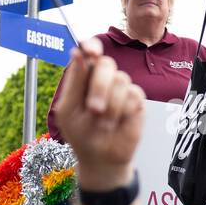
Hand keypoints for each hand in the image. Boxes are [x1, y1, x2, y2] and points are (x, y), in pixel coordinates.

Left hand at [52, 38, 144, 190]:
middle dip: (99, 86)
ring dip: (110, 106)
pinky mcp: (137, 101)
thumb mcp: (68, 110)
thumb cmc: (80, 134)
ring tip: (103, 123)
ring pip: (121, 80)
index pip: (90, 51)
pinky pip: (134, 95)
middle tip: (94, 109)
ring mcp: (121, 88)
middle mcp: (104, 78)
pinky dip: (123, 111)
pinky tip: (118, 123)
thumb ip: (74, 81)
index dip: (92, 46)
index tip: (91, 52)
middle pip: (106, 63)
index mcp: (85, 76)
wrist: (101, 158)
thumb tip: (78, 52)